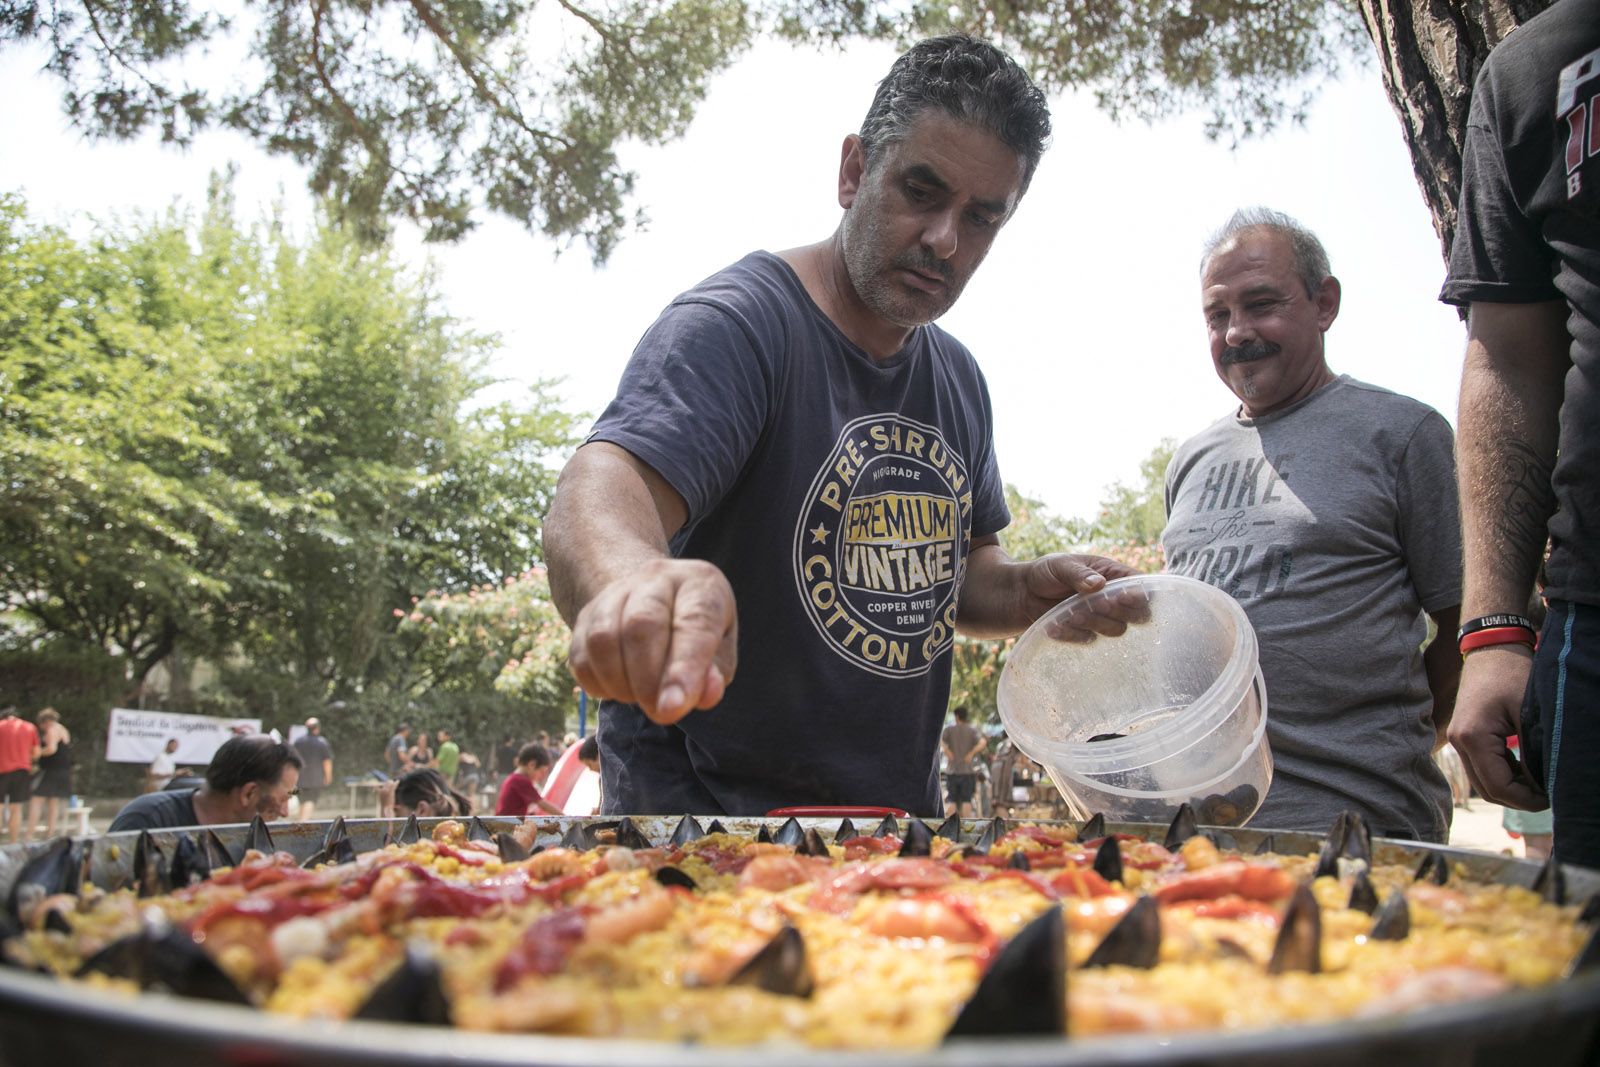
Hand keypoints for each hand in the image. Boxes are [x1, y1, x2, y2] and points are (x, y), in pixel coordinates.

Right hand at [567, 558, 737, 724]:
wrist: (655, 600)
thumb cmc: (696, 631)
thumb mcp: (720, 648)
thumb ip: (716, 672)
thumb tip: (706, 694)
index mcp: (700, 584)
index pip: (694, 622)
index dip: (684, 669)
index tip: (673, 708)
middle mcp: (657, 578)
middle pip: (641, 624)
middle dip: (647, 680)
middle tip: (659, 712)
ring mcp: (616, 592)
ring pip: (603, 638)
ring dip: (619, 683)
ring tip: (640, 698)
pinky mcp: (587, 614)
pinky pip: (581, 656)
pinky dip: (598, 684)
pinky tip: (619, 689)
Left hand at [1025, 554, 1146, 641]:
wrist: (1024, 593)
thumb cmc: (1047, 572)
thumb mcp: (1061, 565)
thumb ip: (1079, 574)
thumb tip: (1099, 583)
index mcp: (1114, 575)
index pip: (1141, 587)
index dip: (1139, 595)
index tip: (1122, 596)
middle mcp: (1113, 598)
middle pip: (1139, 615)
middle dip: (1120, 612)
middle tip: (1097, 605)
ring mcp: (1101, 618)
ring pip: (1116, 630)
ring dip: (1095, 623)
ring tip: (1071, 614)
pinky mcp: (1086, 633)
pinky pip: (1088, 640)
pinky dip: (1072, 634)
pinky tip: (1055, 625)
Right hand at [1447, 645, 1546, 809]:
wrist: (1492, 648)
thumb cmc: (1513, 675)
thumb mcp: (1529, 716)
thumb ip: (1532, 755)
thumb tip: (1541, 787)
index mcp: (1472, 737)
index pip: (1497, 787)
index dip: (1525, 800)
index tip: (1551, 798)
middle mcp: (1458, 741)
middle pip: (1486, 790)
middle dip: (1518, 799)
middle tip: (1547, 795)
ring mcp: (1457, 738)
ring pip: (1482, 781)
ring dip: (1510, 788)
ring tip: (1539, 784)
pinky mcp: (1463, 735)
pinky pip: (1481, 767)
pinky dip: (1502, 775)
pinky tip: (1525, 771)